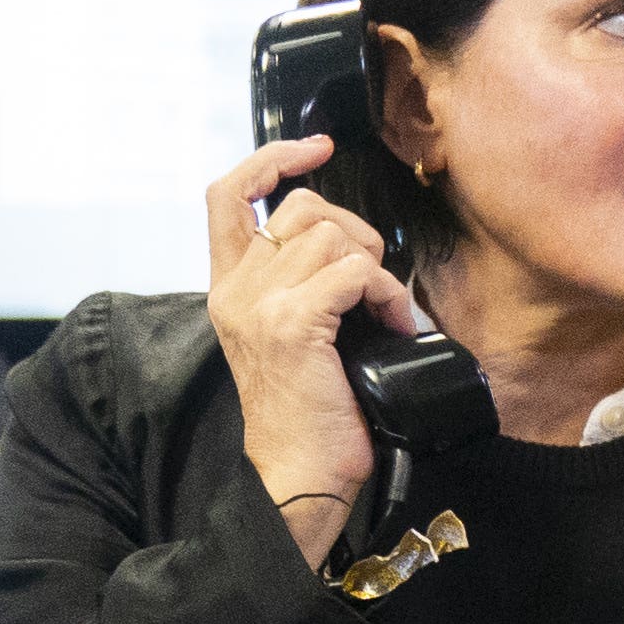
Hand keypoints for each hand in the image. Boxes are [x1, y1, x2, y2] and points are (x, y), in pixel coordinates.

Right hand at [205, 134, 402, 569]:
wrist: (299, 474)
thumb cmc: (312, 414)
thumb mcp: (296, 337)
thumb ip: (301, 288)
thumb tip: (351, 248)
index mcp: (229, 287)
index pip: (227, 194)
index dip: (273, 160)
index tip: (316, 149)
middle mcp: (235, 288)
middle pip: (303, 208)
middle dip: (355, 232)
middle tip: (375, 284)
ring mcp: (260, 304)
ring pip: (335, 236)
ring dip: (378, 272)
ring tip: (387, 315)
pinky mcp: (292, 324)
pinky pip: (356, 273)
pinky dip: (389, 295)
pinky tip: (395, 328)